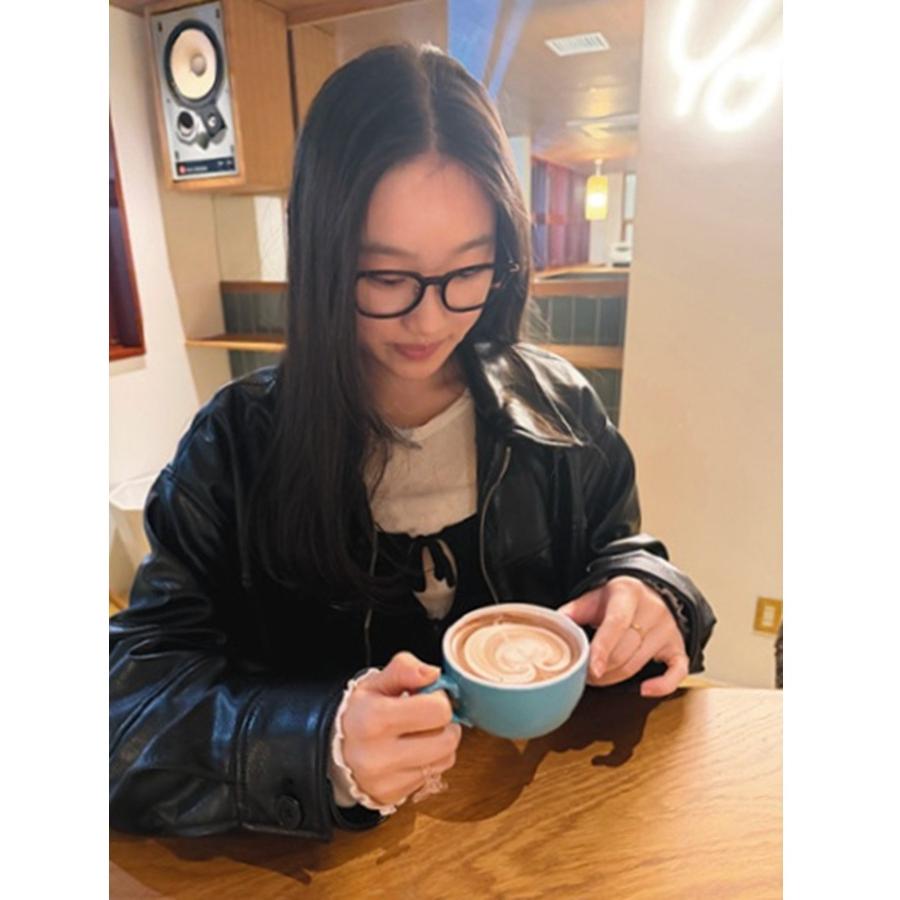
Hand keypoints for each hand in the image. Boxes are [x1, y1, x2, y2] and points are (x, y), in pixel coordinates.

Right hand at [341, 651, 461, 807]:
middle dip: (444, 724)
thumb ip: (405, 669)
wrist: (333, 749)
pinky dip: (429, 763)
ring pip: (445, 760)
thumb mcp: (375, 682)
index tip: (429, 696)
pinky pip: (432, 777)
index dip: (440, 699)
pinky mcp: (391, 796)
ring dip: (440, 744)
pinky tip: (412, 753)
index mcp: (374, 719)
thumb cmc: (359, 712)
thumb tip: (433, 674)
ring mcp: (385, 780)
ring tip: (420, 734)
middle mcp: (378, 755)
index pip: (438, 710)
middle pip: (447, 740)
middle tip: (428, 717)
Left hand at [558, 576, 688, 696]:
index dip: (603, 648)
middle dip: (602, 668)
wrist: (650, 591)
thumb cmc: (618, 599)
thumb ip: (575, 610)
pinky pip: (677, 672)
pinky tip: (645, 690)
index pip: (616, 623)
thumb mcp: (595, 596)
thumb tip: (557, 623)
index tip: (592, 669)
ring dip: (615, 677)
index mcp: (628, 593)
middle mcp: (652, 610)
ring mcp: (667, 630)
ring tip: (598, 677)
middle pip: (625, 650)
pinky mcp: (678, 646)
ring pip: (639, 663)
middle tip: (584, 675)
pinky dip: (662, 686)